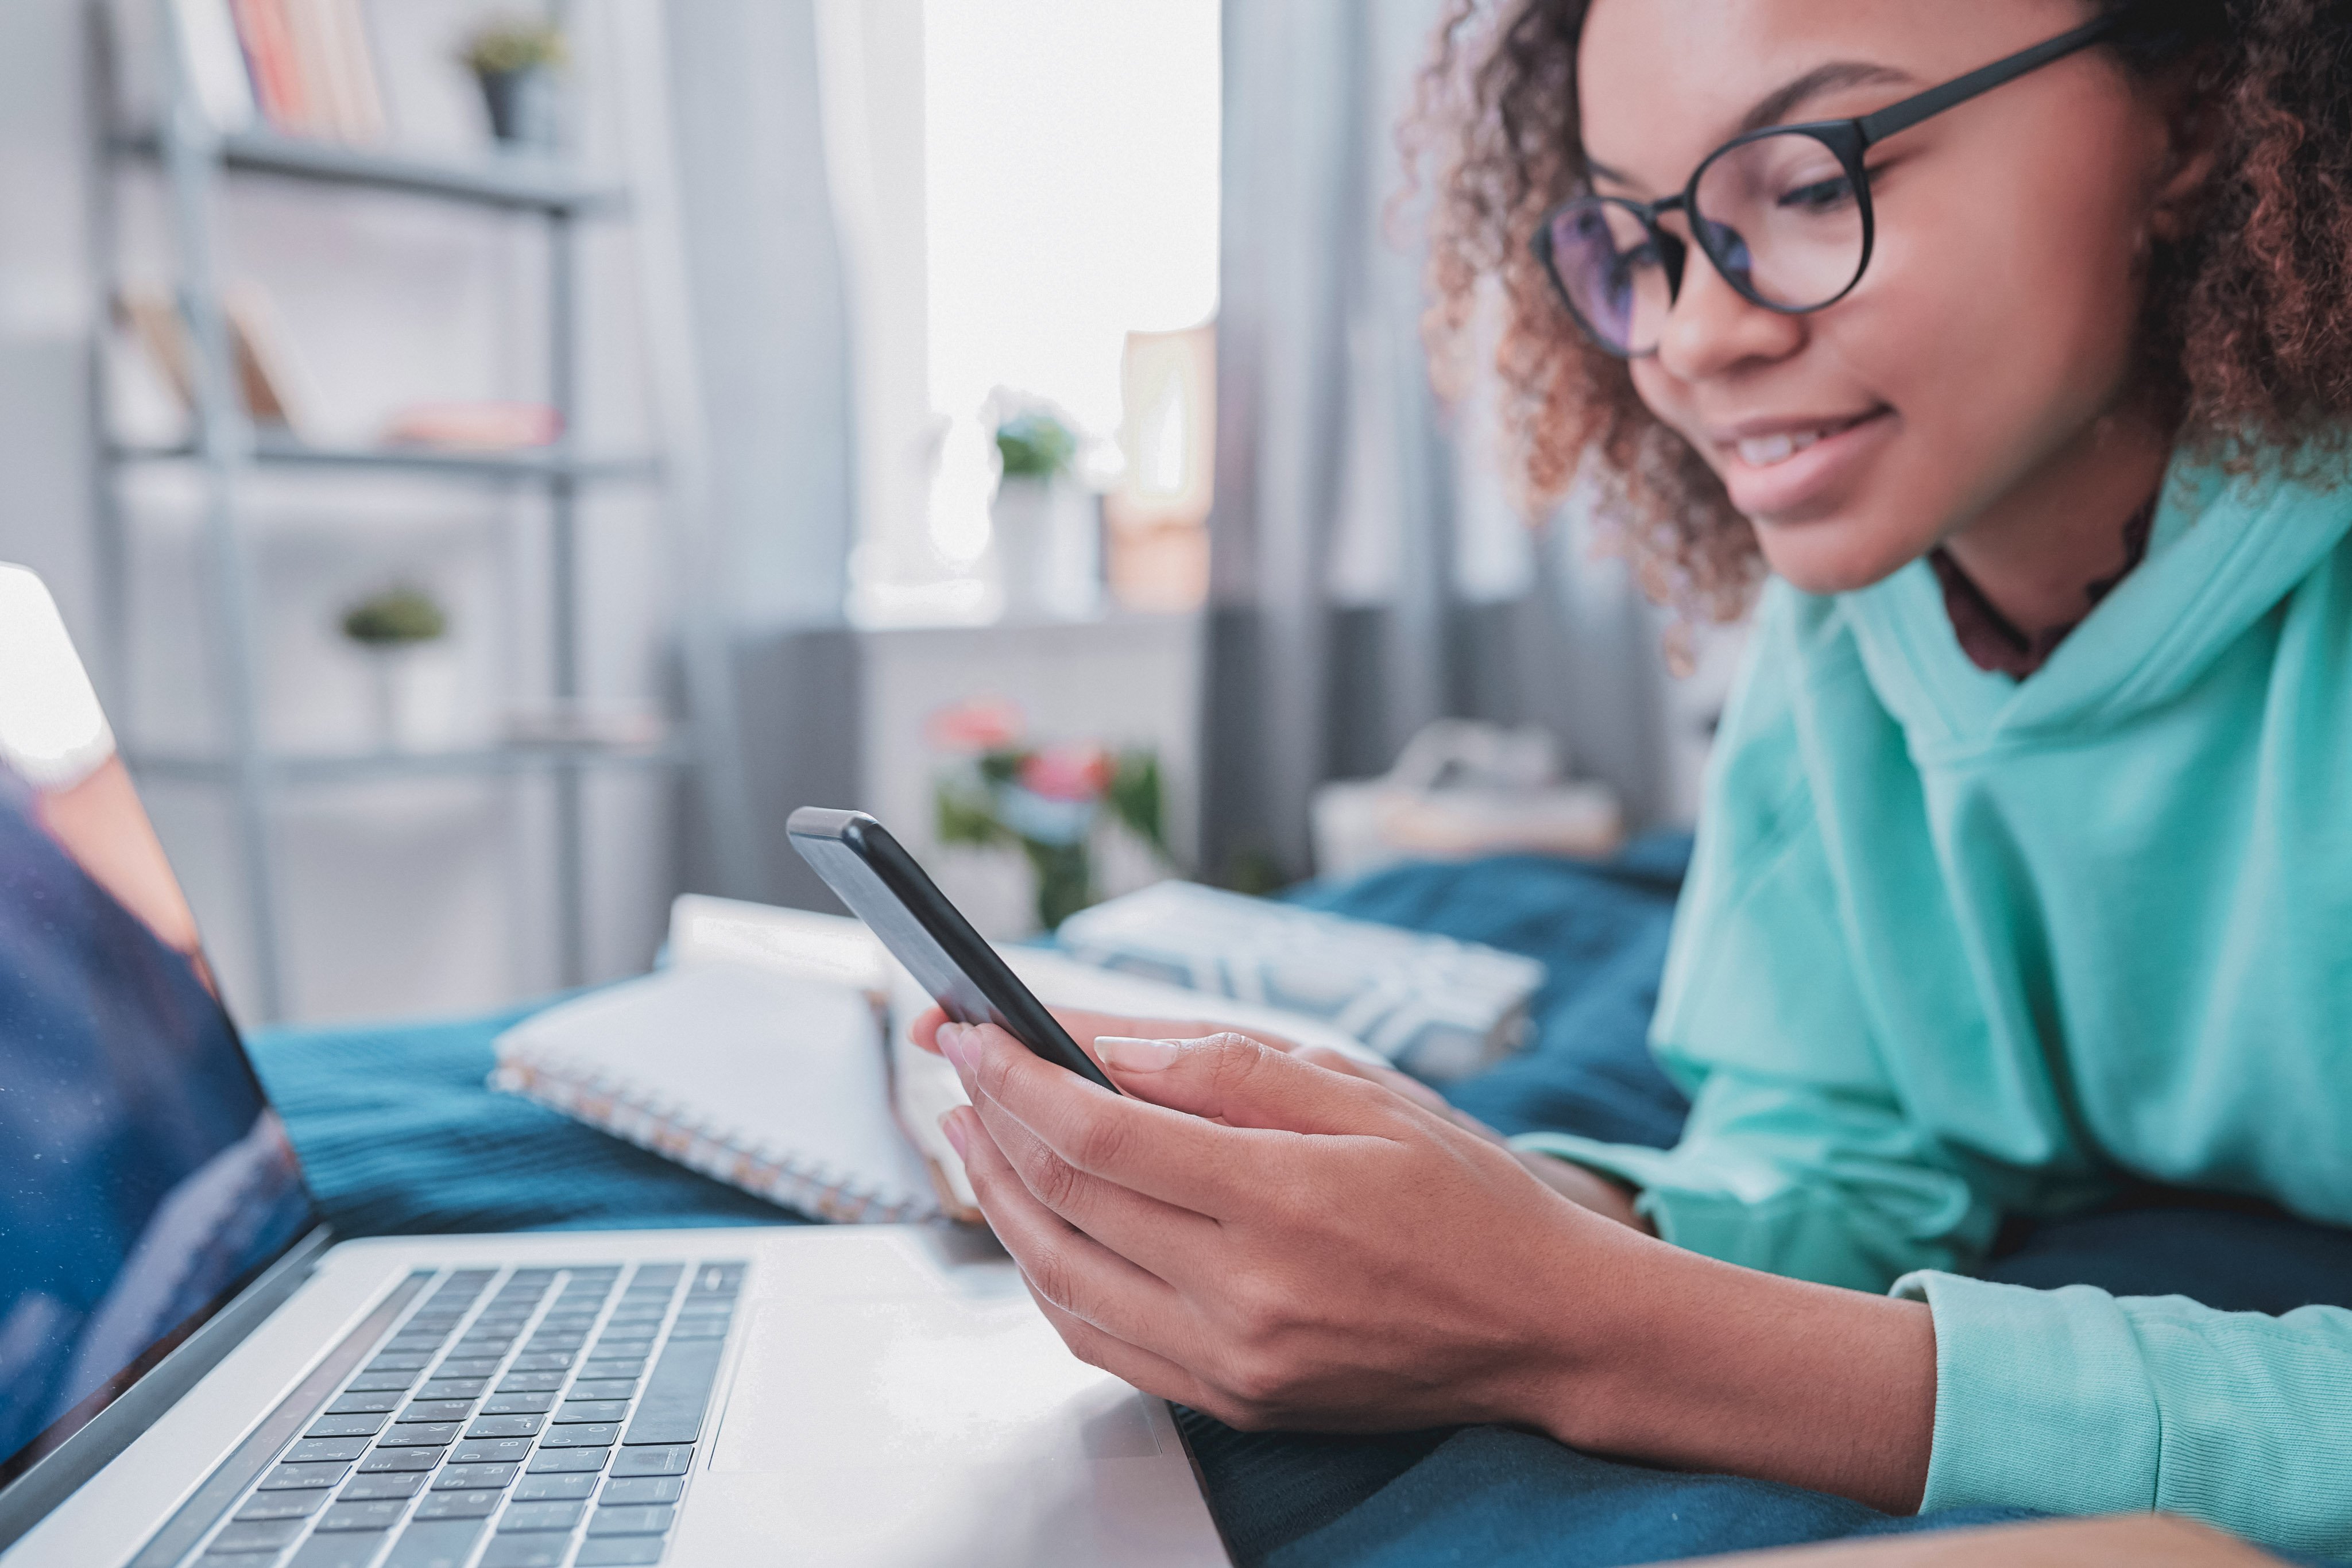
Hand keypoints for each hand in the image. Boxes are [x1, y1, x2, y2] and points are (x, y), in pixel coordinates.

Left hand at [932, 1020, 1642, 1433]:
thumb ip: (1230, 1067)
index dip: (1012, 1074)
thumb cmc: (1469, 1199)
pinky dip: (1046, 1276)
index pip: (1097, 1129)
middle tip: (956, 1068)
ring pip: (1059, 1278)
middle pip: (1064, 1199)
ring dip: (998, 1200)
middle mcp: (1245, 1294)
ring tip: (976, 1135)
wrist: (1549, 1328)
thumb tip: (1109, 1045)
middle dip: (989, 1123)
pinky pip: (1098, 1341)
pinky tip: (1034, 1223)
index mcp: (1282, 1200)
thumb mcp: (1366, 1095)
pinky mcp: (1231, 1401)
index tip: (965, 1029)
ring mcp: (1233, 1362)